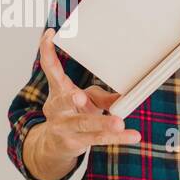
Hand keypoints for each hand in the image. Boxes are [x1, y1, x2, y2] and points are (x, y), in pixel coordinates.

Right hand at [37, 27, 140, 155]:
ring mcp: (64, 128)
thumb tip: (126, 92)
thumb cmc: (71, 115)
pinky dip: (118, 138)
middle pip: (63, 103)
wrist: (53, 146)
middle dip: (71, 100)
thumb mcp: (85, 99)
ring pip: (84, 125)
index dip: (47, 51)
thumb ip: (102, 95)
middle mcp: (56, 109)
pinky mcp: (75, 143)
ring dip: (102, 123)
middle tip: (80, 97)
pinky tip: (132, 135)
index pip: (50, 69)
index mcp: (57, 91)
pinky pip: (100, 139)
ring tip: (118, 122)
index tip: (49, 34)